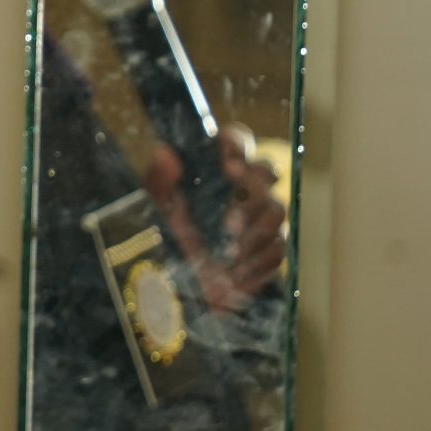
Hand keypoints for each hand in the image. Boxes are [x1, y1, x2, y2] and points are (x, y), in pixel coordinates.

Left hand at [143, 126, 286, 311]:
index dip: (237, 146)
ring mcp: (260, 219)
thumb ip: (158, 181)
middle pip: (267, 172)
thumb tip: (164, 152)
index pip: (237, 140)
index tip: (227, 165)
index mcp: (213, 171)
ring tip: (228, 251)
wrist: (175, 290)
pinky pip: (278, 248)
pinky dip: (257, 262)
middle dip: (252, 194)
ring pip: (277, 210)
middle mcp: (241, 189)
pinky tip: (234, 274)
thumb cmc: (162, 240)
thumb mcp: (153, 209)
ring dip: (254, 232)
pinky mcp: (269, 250)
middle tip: (229, 218)